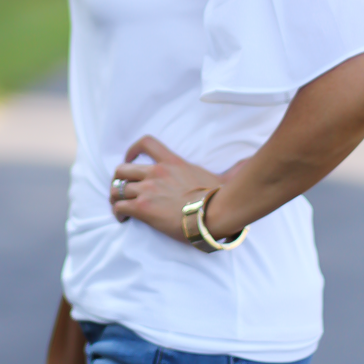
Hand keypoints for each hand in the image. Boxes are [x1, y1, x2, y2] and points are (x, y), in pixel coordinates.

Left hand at [109, 136, 231, 243]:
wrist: (213, 213)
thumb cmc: (219, 197)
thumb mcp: (223, 176)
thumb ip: (233, 168)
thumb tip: (249, 162)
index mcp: (171, 162)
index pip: (146, 143)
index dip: (132, 150)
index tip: (129, 159)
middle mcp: (155, 173)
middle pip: (122, 169)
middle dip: (118, 179)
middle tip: (121, 190)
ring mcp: (148, 190)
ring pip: (117, 189)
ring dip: (115, 198)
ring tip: (118, 207)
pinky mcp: (143, 208)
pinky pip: (119, 207)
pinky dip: (117, 213)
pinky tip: (123, 220)